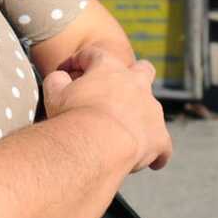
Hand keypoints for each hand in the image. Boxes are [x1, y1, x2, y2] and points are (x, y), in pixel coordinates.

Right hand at [41, 47, 172, 172]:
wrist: (98, 143)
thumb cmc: (74, 116)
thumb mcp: (54, 93)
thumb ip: (57, 79)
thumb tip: (60, 77)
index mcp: (109, 68)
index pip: (94, 55)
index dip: (79, 61)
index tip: (67, 72)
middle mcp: (136, 83)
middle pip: (143, 69)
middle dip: (134, 77)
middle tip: (117, 92)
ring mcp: (151, 110)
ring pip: (154, 108)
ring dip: (141, 117)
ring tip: (125, 134)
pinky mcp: (159, 137)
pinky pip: (163, 145)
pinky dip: (157, 153)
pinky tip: (152, 163)